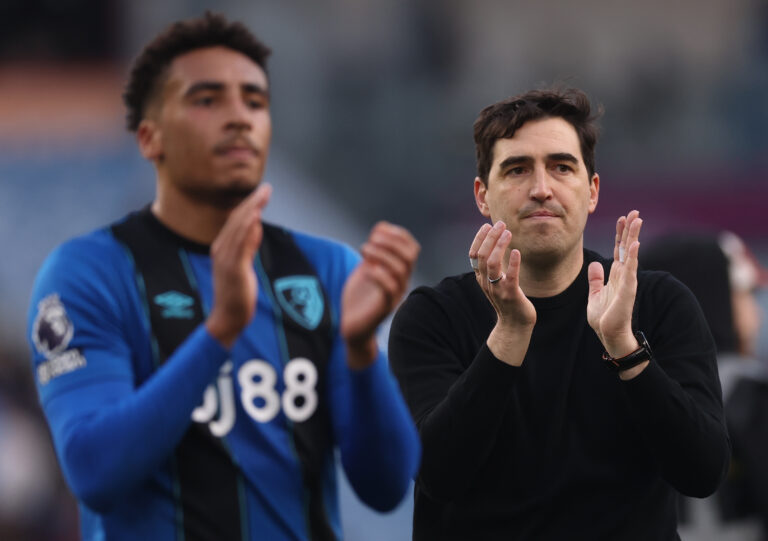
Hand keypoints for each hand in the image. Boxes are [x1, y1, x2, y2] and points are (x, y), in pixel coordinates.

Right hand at [205, 183, 271, 347]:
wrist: (227, 317)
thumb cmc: (236, 293)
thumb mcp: (242, 264)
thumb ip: (247, 246)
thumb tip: (255, 227)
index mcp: (221, 248)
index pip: (235, 220)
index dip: (249, 204)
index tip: (262, 192)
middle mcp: (220, 250)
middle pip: (237, 220)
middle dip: (252, 202)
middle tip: (267, 188)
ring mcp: (226, 259)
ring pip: (238, 228)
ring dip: (252, 210)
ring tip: (263, 196)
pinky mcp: (233, 269)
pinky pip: (241, 245)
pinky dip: (248, 230)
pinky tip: (256, 218)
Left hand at [341, 222, 419, 368]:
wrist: (352, 326)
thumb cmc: (359, 297)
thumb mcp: (366, 267)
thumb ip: (374, 250)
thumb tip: (381, 227)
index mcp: (399, 271)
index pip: (412, 248)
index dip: (399, 234)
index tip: (378, 230)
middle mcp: (402, 282)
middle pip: (410, 256)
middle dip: (391, 242)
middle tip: (371, 240)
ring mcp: (395, 295)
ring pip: (400, 270)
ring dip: (382, 254)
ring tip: (364, 249)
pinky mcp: (384, 307)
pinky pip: (389, 289)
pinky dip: (379, 275)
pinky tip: (366, 270)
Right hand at [469, 221, 535, 365]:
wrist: (514, 325)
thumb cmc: (507, 300)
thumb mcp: (495, 282)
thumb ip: (491, 266)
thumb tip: (494, 243)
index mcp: (481, 278)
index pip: (473, 254)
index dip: (478, 238)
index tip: (487, 225)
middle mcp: (486, 282)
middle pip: (481, 255)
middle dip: (490, 237)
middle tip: (501, 224)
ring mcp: (497, 289)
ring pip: (492, 263)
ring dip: (499, 245)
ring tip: (508, 233)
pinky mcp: (511, 295)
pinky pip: (510, 277)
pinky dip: (512, 263)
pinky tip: (516, 252)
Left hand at [587, 210, 642, 359]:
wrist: (609, 335)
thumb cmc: (604, 317)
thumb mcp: (595, 294)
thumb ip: (596, 279)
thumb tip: (595, 264)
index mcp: (616, 275)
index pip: (618, 250)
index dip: (619, 234)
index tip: (621, 218)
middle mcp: (624, 275)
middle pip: (627, 247)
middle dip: (630, 229)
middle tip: (634, 212)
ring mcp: (627, 281)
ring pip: (631, 254)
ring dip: (634, 236)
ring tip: (638, 219)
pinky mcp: (628, 290)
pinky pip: (631, 269)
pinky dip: (634, 256)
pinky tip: (635, 243)